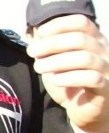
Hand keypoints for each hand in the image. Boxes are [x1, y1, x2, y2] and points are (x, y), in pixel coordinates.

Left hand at [28, 14, 108, 132]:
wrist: (84, 110)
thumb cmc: (69, 81)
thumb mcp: (55, 61)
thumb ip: (48, 47)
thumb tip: (33, 33)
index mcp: (93, 40)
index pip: (81, 22)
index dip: (59, 25)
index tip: (39, 34)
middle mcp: (104, 51)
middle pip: (80, 39)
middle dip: (51, 44)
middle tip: (32, 52)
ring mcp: (108, 68)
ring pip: (85, 58)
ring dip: (56, 61)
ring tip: (39, 67)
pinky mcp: (106, 87)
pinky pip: (92, 78)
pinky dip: (70, 78)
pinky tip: (56, 80)